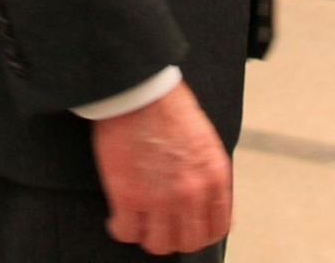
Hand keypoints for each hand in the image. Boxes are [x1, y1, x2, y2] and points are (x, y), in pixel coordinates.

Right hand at [90, 80, 231, 256]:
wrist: (139, 90)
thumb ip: (206, 172)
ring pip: (158, 244)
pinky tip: (117, 218)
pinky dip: (121, 229)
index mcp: (214, 177)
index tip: (187, 229)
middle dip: (174, 238)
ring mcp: (160, 198)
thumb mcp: (204, 140)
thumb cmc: (168, 106)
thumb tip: (202, 197)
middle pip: (188, 242)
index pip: (217, 227)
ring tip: (139, 223)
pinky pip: (127, 232)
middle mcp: (192, 193)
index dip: (200, 233)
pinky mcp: (129, 196)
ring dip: (147, 236)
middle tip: (160, 227)